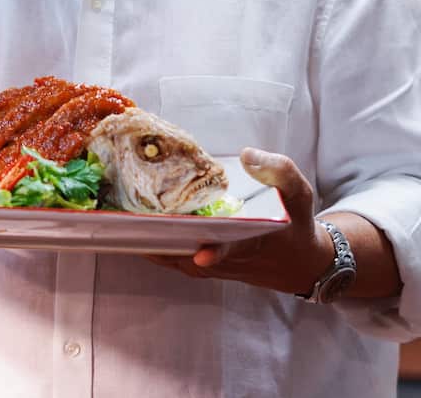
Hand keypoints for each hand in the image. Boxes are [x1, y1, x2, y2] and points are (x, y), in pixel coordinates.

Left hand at [146, 147, 332, 295]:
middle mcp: (225, 260)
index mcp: (252, 243)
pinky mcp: (197, 265)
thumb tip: (247, 154)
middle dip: (162, 238)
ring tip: (122, 217)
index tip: (203, 253)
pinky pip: (169, 257)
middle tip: (133, 219)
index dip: (216, 253)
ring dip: (148, 241)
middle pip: (188, 254)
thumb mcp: (299, 193)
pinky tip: (130, 222)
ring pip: (172, 258)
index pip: (232, 249)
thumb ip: (278, 170)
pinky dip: (150, 243)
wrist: (297, 262)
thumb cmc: (296, 223)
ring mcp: (208, 266)